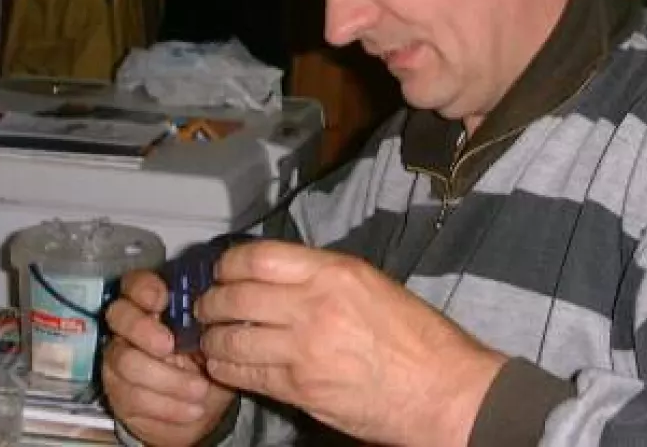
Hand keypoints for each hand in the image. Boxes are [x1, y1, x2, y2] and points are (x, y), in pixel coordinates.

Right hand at [102, 270, 236, 446]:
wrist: (199, 407)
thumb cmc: (206, 361)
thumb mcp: (211, 339)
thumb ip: (205, 322)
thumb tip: (216, 311)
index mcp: (154, 304)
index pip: (135, 283)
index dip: (143, 288)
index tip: (162, 300)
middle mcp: (128, 327)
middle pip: (119, 316)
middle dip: (143, 329)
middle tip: (170, 346)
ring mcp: (118, 359)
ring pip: (127, 362)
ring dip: (168, 380)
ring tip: (200, 391)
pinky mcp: (118, 393)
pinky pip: (135, 398)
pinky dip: (169, 406)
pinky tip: (192, 410)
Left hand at [197, 241, 505, 446]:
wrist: (441, 389)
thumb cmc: (417, 339)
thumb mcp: (373, 285)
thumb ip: (324, 278)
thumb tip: (280, 277)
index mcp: (335, 272)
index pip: (259, 257)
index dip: (228, 265)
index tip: (221, 272)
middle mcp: (314, 305)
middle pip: (236, 296)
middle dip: (210, 302)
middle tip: (205, 306)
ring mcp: (303, 349)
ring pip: (232, 337)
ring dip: (212, 338)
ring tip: (210, 338)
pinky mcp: (299, 388)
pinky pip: (245, 374)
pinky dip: (225, 368)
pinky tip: (222, 365)